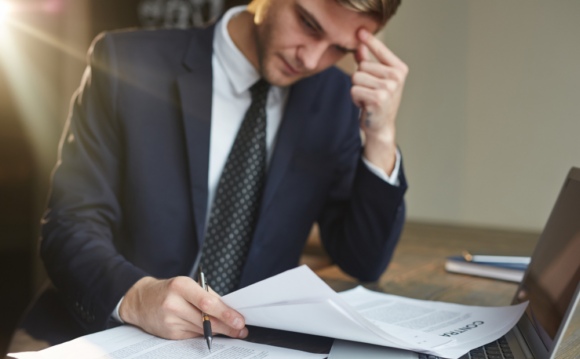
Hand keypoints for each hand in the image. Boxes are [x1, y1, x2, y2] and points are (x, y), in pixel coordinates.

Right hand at [119, 276, 247, 339]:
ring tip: (233, 331)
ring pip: (202, 329)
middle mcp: (174, 303)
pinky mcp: (170, 333)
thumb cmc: (170, 291)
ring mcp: (170, 320)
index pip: (206, 302)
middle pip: (206, 319)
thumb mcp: (188, 285)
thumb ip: (208, 296)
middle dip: (227, 326)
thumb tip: (231, 310)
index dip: (225, 313)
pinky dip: (205, 333)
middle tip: (241, 329)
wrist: (141, 301)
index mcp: (181, 286)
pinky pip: (194, 335)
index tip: (239, 319)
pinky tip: (213, 331)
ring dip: (219, 331)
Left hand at [351, 28, 408, 174]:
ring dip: (357, 89)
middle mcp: (396, 77)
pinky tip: (365, 105)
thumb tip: (359, 45)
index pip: (381, 50)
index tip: (360, 31)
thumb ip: (367, 61)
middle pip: (362, 66)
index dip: (370, 41)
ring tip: (368, 98)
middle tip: (370, 92)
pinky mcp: (377, 99)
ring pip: (356, 77)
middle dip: (360, 79)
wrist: (381, 126)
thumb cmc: (378, 101)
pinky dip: (355, 98)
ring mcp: (388, 88)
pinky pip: (354, 90)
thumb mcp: (376, 79)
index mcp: (399, 69)